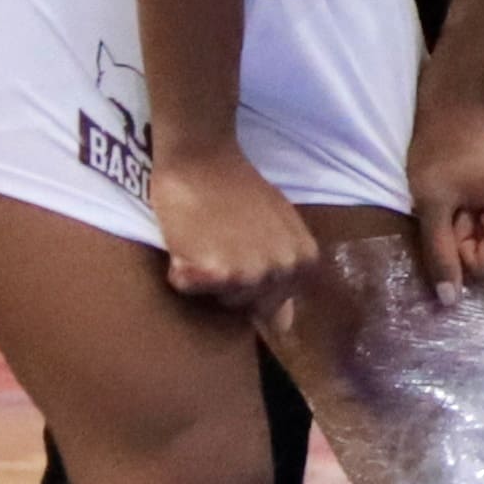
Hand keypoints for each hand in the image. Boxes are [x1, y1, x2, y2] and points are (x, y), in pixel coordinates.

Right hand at [150, 139, 321, 314]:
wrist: (203, 157)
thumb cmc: (238, 190)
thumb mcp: (277, 230)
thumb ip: (284, 273)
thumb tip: (284, 327)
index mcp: (304, 262)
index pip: (272, 301)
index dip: (249, 275)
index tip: (242, 243)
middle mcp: (282, 271)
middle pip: (243, 304)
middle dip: (227, 277)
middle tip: (221, 236)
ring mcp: (249, 274)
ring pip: (215, 298)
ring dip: (204, 273)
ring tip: (205, 235)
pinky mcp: (214, 272)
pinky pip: (186, 286)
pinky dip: (179, 267)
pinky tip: (188, 237)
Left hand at [407, 107, 483, 291]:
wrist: (455, 108)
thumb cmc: (442, 151)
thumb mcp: (433, 205)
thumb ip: (440, 255)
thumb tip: (449, 302)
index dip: (456, 249)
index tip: (448, 215)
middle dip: (463, 238)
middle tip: (451, 203)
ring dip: (466, 229)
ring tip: (457, 196)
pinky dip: (474, 219)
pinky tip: (465, 193)